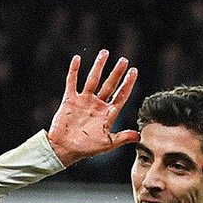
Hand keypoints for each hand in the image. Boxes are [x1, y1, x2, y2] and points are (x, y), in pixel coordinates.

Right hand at [47, 51, 138, 166]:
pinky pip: (72, 82)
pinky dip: (74, 70)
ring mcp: (83, 101)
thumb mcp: (107, 144)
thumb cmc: (85, 149)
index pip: (120, 96)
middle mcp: (96, 105)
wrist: (63, 150)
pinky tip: (78, 58)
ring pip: (93, 80)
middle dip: (117, 73)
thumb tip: (139, 136)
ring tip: (105, 52)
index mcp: (106, 114)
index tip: (134, 71)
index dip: (127, 84)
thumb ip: (122, 138)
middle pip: (109, 85)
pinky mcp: (70, 100)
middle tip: (124, 60)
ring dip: (99, 66)